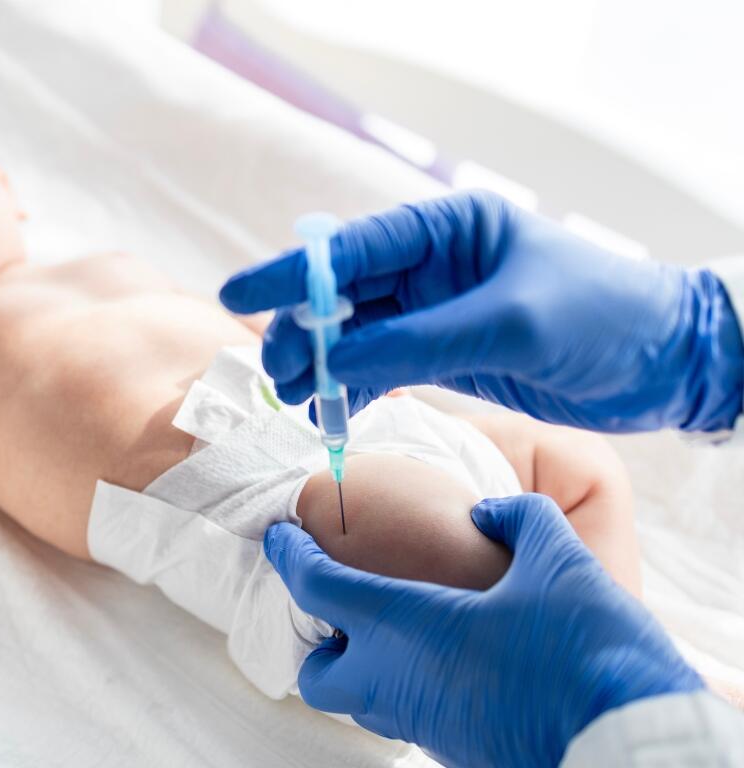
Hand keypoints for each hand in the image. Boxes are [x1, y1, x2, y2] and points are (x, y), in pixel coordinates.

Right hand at [220, 191, 743, 431]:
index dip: (292, 274)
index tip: (240, 297)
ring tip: (294, 400)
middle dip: (303, 331)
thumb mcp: (506, 324)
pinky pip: (384, 367)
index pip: (352, 249)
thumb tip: (332, 360)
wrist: (664, 362)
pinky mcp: (448, 354)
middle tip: (274, 373)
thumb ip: (415, 341)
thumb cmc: (600, 318)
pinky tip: (333, 410)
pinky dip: (356, 387)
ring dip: (322, 366)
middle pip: (344, 295)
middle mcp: (434, 267)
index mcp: (447, 230)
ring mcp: (438, 312)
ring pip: (358, 336)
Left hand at [264, 494, 703, 767]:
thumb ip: (518, 519)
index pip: (316, 587)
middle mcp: (398, 683)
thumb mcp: (560, 561)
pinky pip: (411, 717)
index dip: (290, 555)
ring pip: (365, 700)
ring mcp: (425, 726)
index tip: (279, 535)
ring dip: (368, 664)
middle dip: (319, 640)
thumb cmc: (588, 652)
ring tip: (408, 626)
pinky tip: (457, 660)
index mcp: (405, 626)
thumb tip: (487, 511)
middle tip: (349, 605)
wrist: (631, 747)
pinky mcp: (458, 751)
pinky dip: (413, 687)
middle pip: (319, 673)